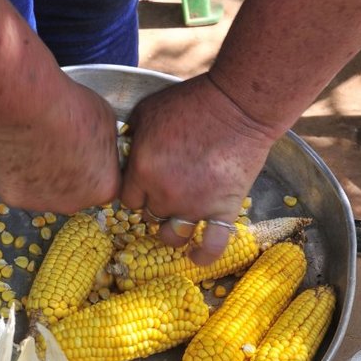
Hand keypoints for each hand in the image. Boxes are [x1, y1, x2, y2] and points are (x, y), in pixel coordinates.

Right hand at [0, 76, 119, 213]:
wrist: (27, 105)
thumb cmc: (69, 109)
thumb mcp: (107, 122)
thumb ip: (106, 145)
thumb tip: (99, 147)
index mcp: (104, 188)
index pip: (105, 182)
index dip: (94, 163)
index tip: (84, 148)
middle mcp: (75, 204)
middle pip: (75, 192)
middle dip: (69, 173)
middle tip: (59, 145)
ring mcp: (42, 204)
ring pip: (46, 190)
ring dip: (44, 174)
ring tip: (38, 144)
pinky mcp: (14, 197)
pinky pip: (20, 185)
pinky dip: (18, 172)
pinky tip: (19, 149)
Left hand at [120, 74, 279, 264]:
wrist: (238, 106)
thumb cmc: (191, 103)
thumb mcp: (147, 112)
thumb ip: (130, 138)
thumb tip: (123, 151)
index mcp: (142, 172)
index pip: (127, 201)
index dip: (135, 193)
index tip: (145, 185)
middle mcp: (164, 195)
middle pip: (149, 216)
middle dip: (154, 206)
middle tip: (167, 193)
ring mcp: (195, 206)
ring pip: (173, 236)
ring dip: (172, 230)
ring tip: (177, 221)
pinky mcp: (224, 210)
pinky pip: (213, 245)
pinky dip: (204, 256)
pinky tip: (197, 257)